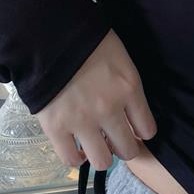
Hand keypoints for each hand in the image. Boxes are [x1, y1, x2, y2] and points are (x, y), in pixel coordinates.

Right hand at [34, 28, 156, 169]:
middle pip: (128, 150)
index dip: (141, 131)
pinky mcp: (56, 127)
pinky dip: (76, 157)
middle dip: (124, 147)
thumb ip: (127, 84)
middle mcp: (109, 109)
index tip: (134, 129)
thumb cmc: (85, 38)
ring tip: (95, 145)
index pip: (147, 129)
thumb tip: (129, 109)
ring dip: (102, 155)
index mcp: (128, 88)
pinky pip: (71, 159)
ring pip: (102, 161)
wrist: (46, 33)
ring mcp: (82, 121)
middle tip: (115, 139)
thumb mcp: (119, 56)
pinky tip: (77, 148)